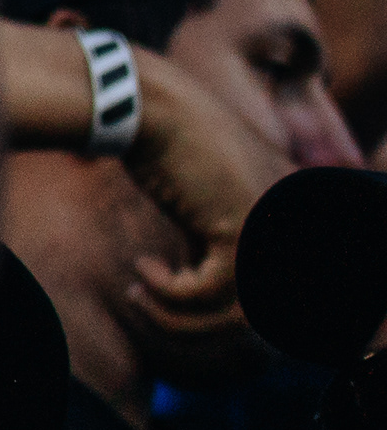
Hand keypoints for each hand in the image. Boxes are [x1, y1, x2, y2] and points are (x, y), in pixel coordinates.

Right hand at [120, 44, 292, 347]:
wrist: (144, 105)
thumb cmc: (160, 143)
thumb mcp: (202, 201)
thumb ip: (218, 241)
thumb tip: (208, 298)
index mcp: (288, 214)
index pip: (266, 292)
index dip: (219, 314)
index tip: (169, 300)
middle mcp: (290, 223)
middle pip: (256, 312)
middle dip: (196, 324)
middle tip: (150, 306)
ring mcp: (268, 227)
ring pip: (236, 313)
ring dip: (177, 316)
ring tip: (139, 293)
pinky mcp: (239, 230)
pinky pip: (209, 293)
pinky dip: (168, 293)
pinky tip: (143, 268)